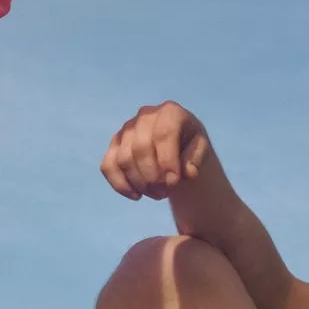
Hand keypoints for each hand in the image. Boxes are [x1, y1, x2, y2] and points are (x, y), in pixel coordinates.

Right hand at [100, 100, 217, 200]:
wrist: (177, 143)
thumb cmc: (190, 144)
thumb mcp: (201, 149)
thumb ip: (196, 159)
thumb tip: (188, 173)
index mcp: (170, 112)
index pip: (163, 134)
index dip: (167, 161)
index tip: (173, 182)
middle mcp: (145, 115)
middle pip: (141, 149)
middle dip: (152, 177)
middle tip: (165, 193)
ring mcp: (126, 129)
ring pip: (124, 159)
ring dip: (139, 183)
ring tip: (157, 195)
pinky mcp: (114, 144)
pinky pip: (108, 166)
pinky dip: (120, 184)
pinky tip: (136, 196)